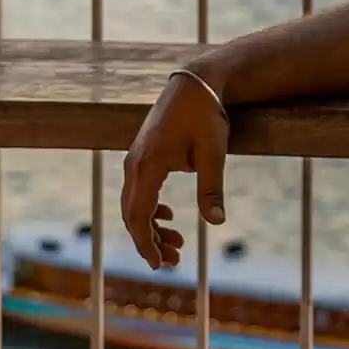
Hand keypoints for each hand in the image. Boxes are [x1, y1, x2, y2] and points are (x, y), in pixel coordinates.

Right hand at [121, 71, 228, 267]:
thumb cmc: (205, 115)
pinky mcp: (142, 153)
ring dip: (151, 226)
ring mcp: (135, 157)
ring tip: (177, 243)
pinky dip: (150, 208)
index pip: (138, 216)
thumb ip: (211, 189)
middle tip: (175, 259)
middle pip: (132, 214)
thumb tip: (216, 223)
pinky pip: (139, 189)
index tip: (159, 265)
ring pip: (134, 203)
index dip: (146, 244)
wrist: (195, 83)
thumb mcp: (212, 153)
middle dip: (150, 241)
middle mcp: (134, 163)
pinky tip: (168, 215)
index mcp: (148, 166)